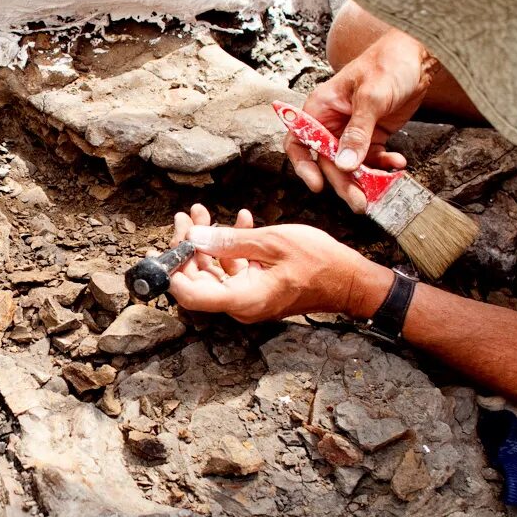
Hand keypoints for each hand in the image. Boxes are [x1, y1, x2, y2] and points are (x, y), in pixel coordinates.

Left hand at [167, 204, 390, 323]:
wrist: (350, 281)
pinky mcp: (256, 290)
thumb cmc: (319, 262)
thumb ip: (230, 241)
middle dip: (188, 246)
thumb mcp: (273, 242)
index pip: (190, 296)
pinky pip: (233, 271)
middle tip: (187, 216)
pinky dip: (230, 248)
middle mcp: (240, 305)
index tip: (166, 246)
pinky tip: (240, 220)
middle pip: (197, 280)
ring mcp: (248, 299)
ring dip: (207, 241)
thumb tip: (195, 236)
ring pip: (214, 272)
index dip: (172, 272)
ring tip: (203, 211)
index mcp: (242, 299)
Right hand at [292, 24, 434, 209]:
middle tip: (358, 202)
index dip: (304, 165)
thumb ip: (358, 132)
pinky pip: (372, 160)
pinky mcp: (373, 136)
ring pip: (350, 166)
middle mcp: (332, 122)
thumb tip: (345, 164)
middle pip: (328, 161)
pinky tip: (397, 164)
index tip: (318, 185)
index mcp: (320, 108)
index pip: (299, 141)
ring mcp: (352, 131)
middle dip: (343, 183)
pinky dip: (383, 166)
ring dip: (363, 181)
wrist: (419, 56)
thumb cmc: (388, 64)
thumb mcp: (371, 97)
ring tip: (379, 192)